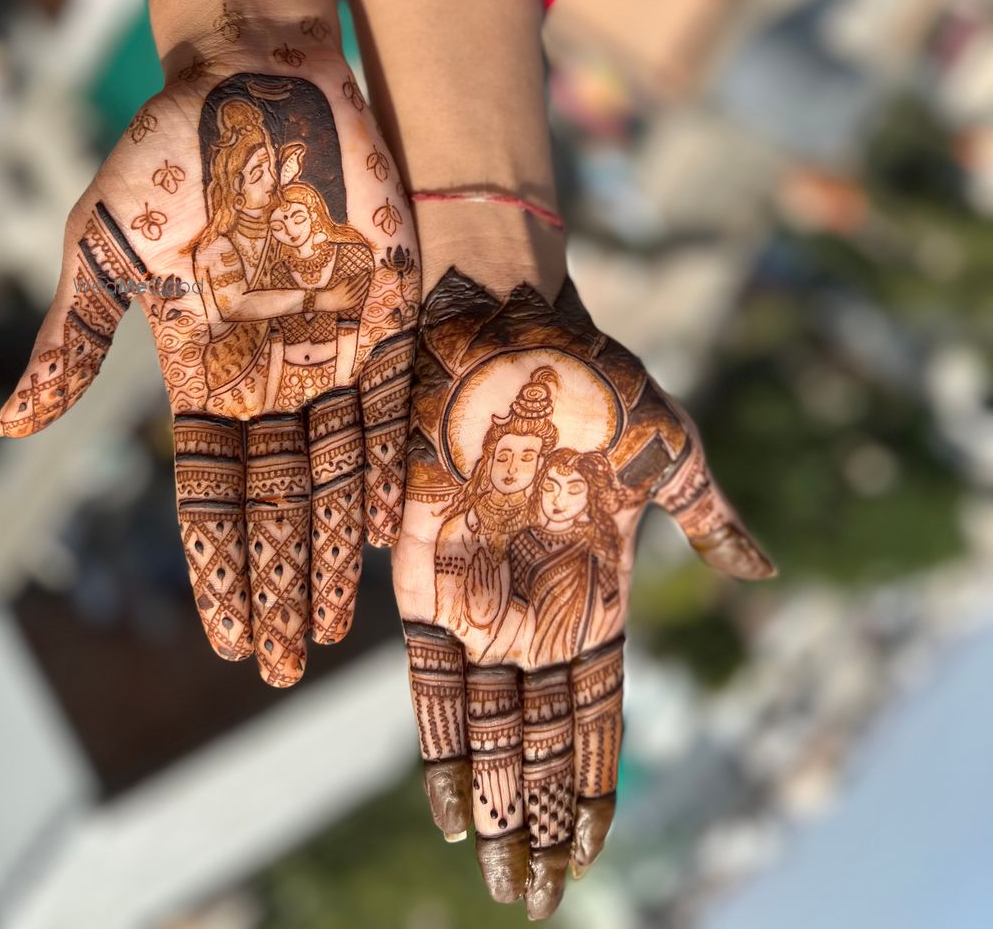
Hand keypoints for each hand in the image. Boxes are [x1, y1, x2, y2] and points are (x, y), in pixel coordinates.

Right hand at [0, 21, 418, 687]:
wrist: (258, 75)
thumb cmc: (170, 152)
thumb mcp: (109, 247)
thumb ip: (77, 339)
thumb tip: (7, 426)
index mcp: (203, 367)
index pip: (211, 491)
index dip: (220, 565)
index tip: (231, 636)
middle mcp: (271, 371)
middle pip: (276, 500)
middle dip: (279, 581)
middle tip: (285, 666)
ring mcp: (331, 344)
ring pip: (334, 468)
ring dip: (331, 547)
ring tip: (334, 624)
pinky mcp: (388, 308)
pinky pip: (391, 402)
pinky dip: (389, 463)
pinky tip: (386, 528)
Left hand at [393, 269, 773, 917]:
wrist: (511, 323)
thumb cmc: (598, 381)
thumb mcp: (667, 453)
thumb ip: (708, 519)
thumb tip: (767, 577)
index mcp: (599, 587)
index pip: (599, 712)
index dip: (596, 784)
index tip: (593, 852)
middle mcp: (538, 606)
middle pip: (540, 737)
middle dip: (540, 815)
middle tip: (536, 898)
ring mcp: (482, 594)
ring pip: (489, 724)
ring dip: (494, 801)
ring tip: (500, 874)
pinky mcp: (426, 571)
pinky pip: (428, 675)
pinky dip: (440, 742)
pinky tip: (448, 806)